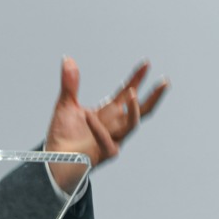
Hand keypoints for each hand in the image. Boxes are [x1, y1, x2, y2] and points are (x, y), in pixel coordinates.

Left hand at [46, 56, 168, 192]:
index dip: (136, 79)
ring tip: (131, 93)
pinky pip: (106, 140)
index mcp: (109, 113)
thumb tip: (68, 58)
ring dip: (133, 110)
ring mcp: (113, 140)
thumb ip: (70, 84)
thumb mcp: (66, 104)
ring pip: (132, 126)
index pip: (127, 93)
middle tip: (164, 82)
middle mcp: (115, 126)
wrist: (53, 160)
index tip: (146, 63)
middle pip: (142, 110)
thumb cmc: (63, 135)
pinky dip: (98, 128)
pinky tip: (88, 115)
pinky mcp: (104, 153)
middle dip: (154, 97)